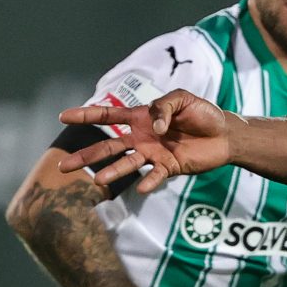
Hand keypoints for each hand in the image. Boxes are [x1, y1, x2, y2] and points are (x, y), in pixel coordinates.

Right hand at [59, 91, 230, 195]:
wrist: (225, 135)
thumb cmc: (203, 114)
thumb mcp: (182, 98)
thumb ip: (164, 107)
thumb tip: (155, 128)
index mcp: (140, 118)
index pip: (107, 116)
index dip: (85, 115)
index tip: (62, 117)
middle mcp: (141, 138)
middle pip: (107, 147)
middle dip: (85, 156)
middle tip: (63, 166)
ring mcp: (152, 154)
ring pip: (126, 164)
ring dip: (112, 172)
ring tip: (97, 180)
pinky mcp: (168, 167)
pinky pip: (155, 176)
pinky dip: (149, 182)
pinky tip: (142, 187)